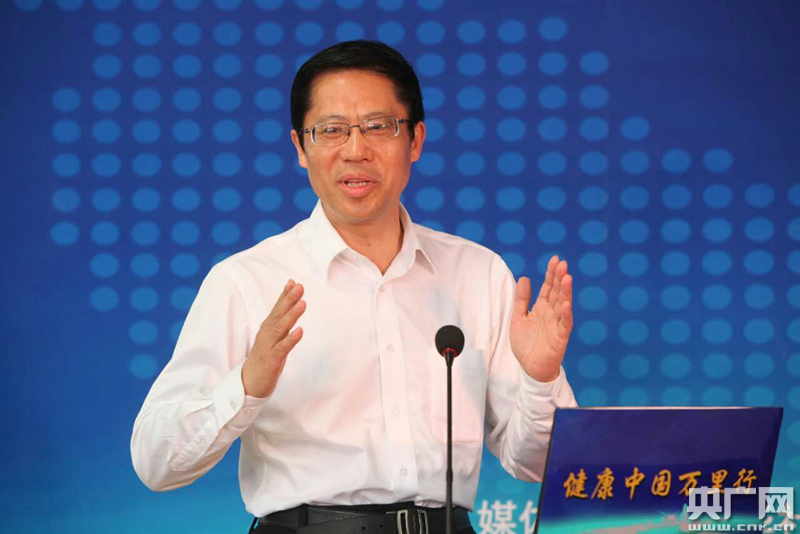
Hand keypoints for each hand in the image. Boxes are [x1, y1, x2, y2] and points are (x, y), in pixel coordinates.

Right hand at [241, 280, 304, 397]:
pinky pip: (283, 348)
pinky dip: (291, 339)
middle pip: (279, 314)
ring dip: (292, 315)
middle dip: (289, 300)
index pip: (277, 308)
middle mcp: (267, 334)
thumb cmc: (264, 357)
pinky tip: (300, 331)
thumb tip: (292, 306)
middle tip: (299, 287)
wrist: (248, 383)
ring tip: (303, 303)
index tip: (293, 282)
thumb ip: (281, 322)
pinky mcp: (272, 360)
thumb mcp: (273, 337)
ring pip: (281, 328)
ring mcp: (269, 346)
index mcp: (268, 328)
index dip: (285, 295)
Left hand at [510, 255, 572, 382]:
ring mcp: (557, 325)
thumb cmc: (526, 344)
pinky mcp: (560, 338)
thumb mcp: (518, 318)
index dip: (551, 274)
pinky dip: (566, 315)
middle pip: (557, 293)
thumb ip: (521, 299)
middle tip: (563, 264)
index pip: (548, 287)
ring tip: (567, 278)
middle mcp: (551, 314)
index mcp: (542, 308)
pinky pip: (564, 325)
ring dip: (566, 292)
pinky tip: (567, 305)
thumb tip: (525, 278)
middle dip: (560, 278)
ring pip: (563, 306)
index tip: (555, 260)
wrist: (531, 368)